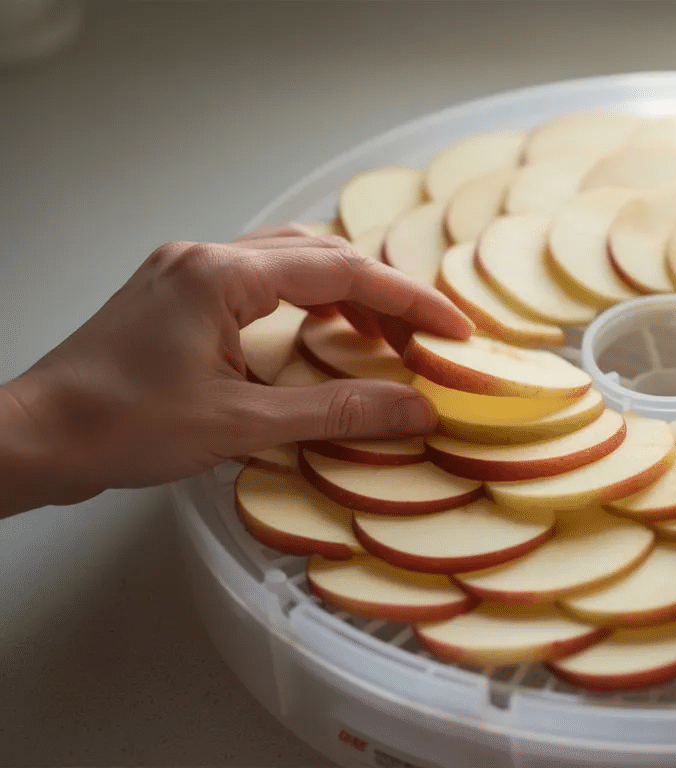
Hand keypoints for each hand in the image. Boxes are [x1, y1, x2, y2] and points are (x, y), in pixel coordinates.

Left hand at [0, 225, 472, 517]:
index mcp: (222, 275)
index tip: (455, 329)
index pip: (341, 272)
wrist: (35, 437)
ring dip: (344, 295)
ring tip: (384, 342)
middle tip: (425, 341)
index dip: (408, 301)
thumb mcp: (241, 426)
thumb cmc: (120, 428)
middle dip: (383, 295)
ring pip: (290, 262)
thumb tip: (415, 411)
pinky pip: (259, 281)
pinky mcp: (173, 295)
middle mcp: (205, 257)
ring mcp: (185, 272)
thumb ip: (336, 412)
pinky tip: (320, 338)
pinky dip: (305, 303)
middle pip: (320, 255)